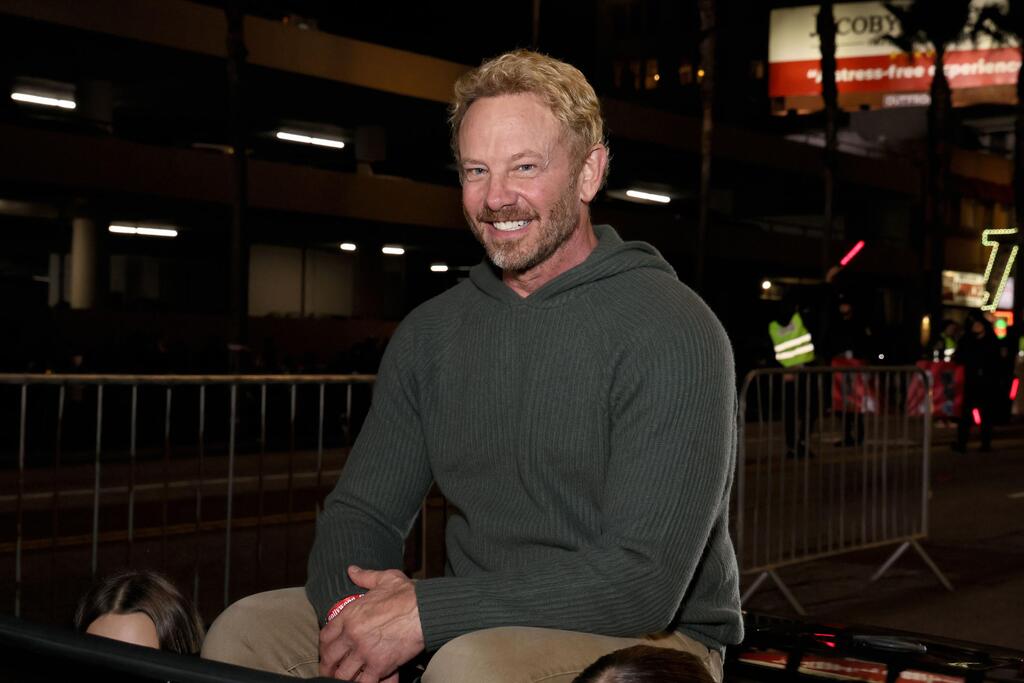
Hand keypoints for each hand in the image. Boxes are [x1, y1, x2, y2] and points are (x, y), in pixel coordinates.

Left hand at [318, 566, 424, 680]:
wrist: (425, 610)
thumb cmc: (407, 594)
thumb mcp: (384, 579)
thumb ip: (365, 576)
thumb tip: (352, 570)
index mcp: (350, 615)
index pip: (325, 635)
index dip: (323, 646)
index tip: (327, 651)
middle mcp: (352, 635)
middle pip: (330, 658)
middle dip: (328, 667)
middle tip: (331, 671)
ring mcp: (364, 652)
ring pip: (343, 674)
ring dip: (342, 678)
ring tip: (345, 680)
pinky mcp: (379, 665)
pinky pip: (363, 682)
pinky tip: (364, 682)